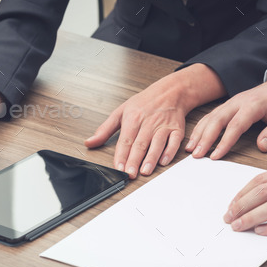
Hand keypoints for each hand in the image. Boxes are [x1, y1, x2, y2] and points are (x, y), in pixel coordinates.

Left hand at [85, 64, 225, 178]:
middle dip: (134, 160)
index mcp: (133, 118)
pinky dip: (170, 151)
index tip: (118, 168)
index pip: (125, 140)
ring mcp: (163, 126)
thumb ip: (105, 130)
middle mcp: (148, 123)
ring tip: (145, 171)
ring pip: (157, 143)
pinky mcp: (177, 129)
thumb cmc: (145, 102)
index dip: (121, 155)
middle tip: (130, 174)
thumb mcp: (121, 111)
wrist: (170, 91)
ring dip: (151, 158)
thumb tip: (89, 142)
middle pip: (140, 144)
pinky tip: (164, 161)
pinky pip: (174, 141)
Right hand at [186, 65, 266, 158]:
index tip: (216, 156)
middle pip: (217, 120)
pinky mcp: (229, 106)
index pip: (236, 125)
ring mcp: (232, 103)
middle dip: (205, 138)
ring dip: (199, 133)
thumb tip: (262, 146)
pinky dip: (201, 128)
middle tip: (196, 155)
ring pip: (211, 117)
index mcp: (253, 104)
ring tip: (190, 150)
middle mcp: (239, 102)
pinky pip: (212, 116)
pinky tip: (195, 139)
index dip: (224, 142)